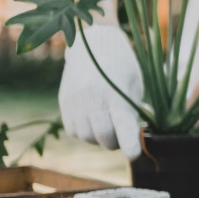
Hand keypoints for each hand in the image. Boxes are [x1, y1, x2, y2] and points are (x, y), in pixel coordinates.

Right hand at [60, 25, 144, 157]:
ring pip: (88, 138)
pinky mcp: (64, 102)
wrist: (92, 42)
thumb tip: (132, 138)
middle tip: (122, 131)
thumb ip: (133, 111)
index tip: (134, 155)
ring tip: (107, 120)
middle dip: (116, 140)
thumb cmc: (122, 65)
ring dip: (99, 137)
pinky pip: (74, 131)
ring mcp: (75, 101)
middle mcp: (92, 99)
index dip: (130, 145)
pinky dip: (85, 131)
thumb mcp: (134, 84)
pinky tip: (92, 117)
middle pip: (105, 138)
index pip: (122, 127)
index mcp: (115, 93)